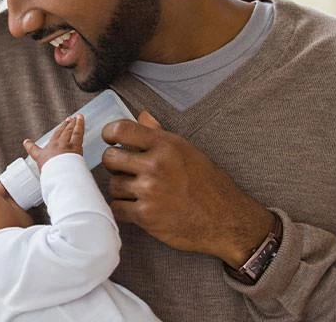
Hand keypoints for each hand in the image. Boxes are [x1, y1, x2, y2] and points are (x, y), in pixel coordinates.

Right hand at [23, 114, 83, 169]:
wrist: (59, 172)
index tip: (65, 122)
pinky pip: (81, 138)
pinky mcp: (79, 150)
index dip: (62, 127)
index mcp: (54, 143)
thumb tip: (26, 142)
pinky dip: (82, 132)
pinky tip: (84, 130)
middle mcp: (63, 143)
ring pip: (76, 132)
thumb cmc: (49, 166)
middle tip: (73, 118)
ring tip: (80, 118)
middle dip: (70, 123)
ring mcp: (72, 146)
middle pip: (67, 130)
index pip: (58, 132)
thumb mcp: (38, 157)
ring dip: (78, 123)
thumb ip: (32, 149)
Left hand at [102, 111, 274, 267]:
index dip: (109, 134)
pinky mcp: (146, 215)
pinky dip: (123, 209)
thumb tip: (142, 115)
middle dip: (114, 165)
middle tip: (125, 171)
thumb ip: (159, 134)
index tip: (111, 141)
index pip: (121, 129)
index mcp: (166, 145)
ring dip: (121, 189)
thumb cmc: (208, 184)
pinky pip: (117, 208)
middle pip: (110, 158)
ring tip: (138, 192)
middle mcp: (156, 165)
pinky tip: (137, 208)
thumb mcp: (187, 151)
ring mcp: (150, 190)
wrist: (226, 220)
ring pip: (112, 185)